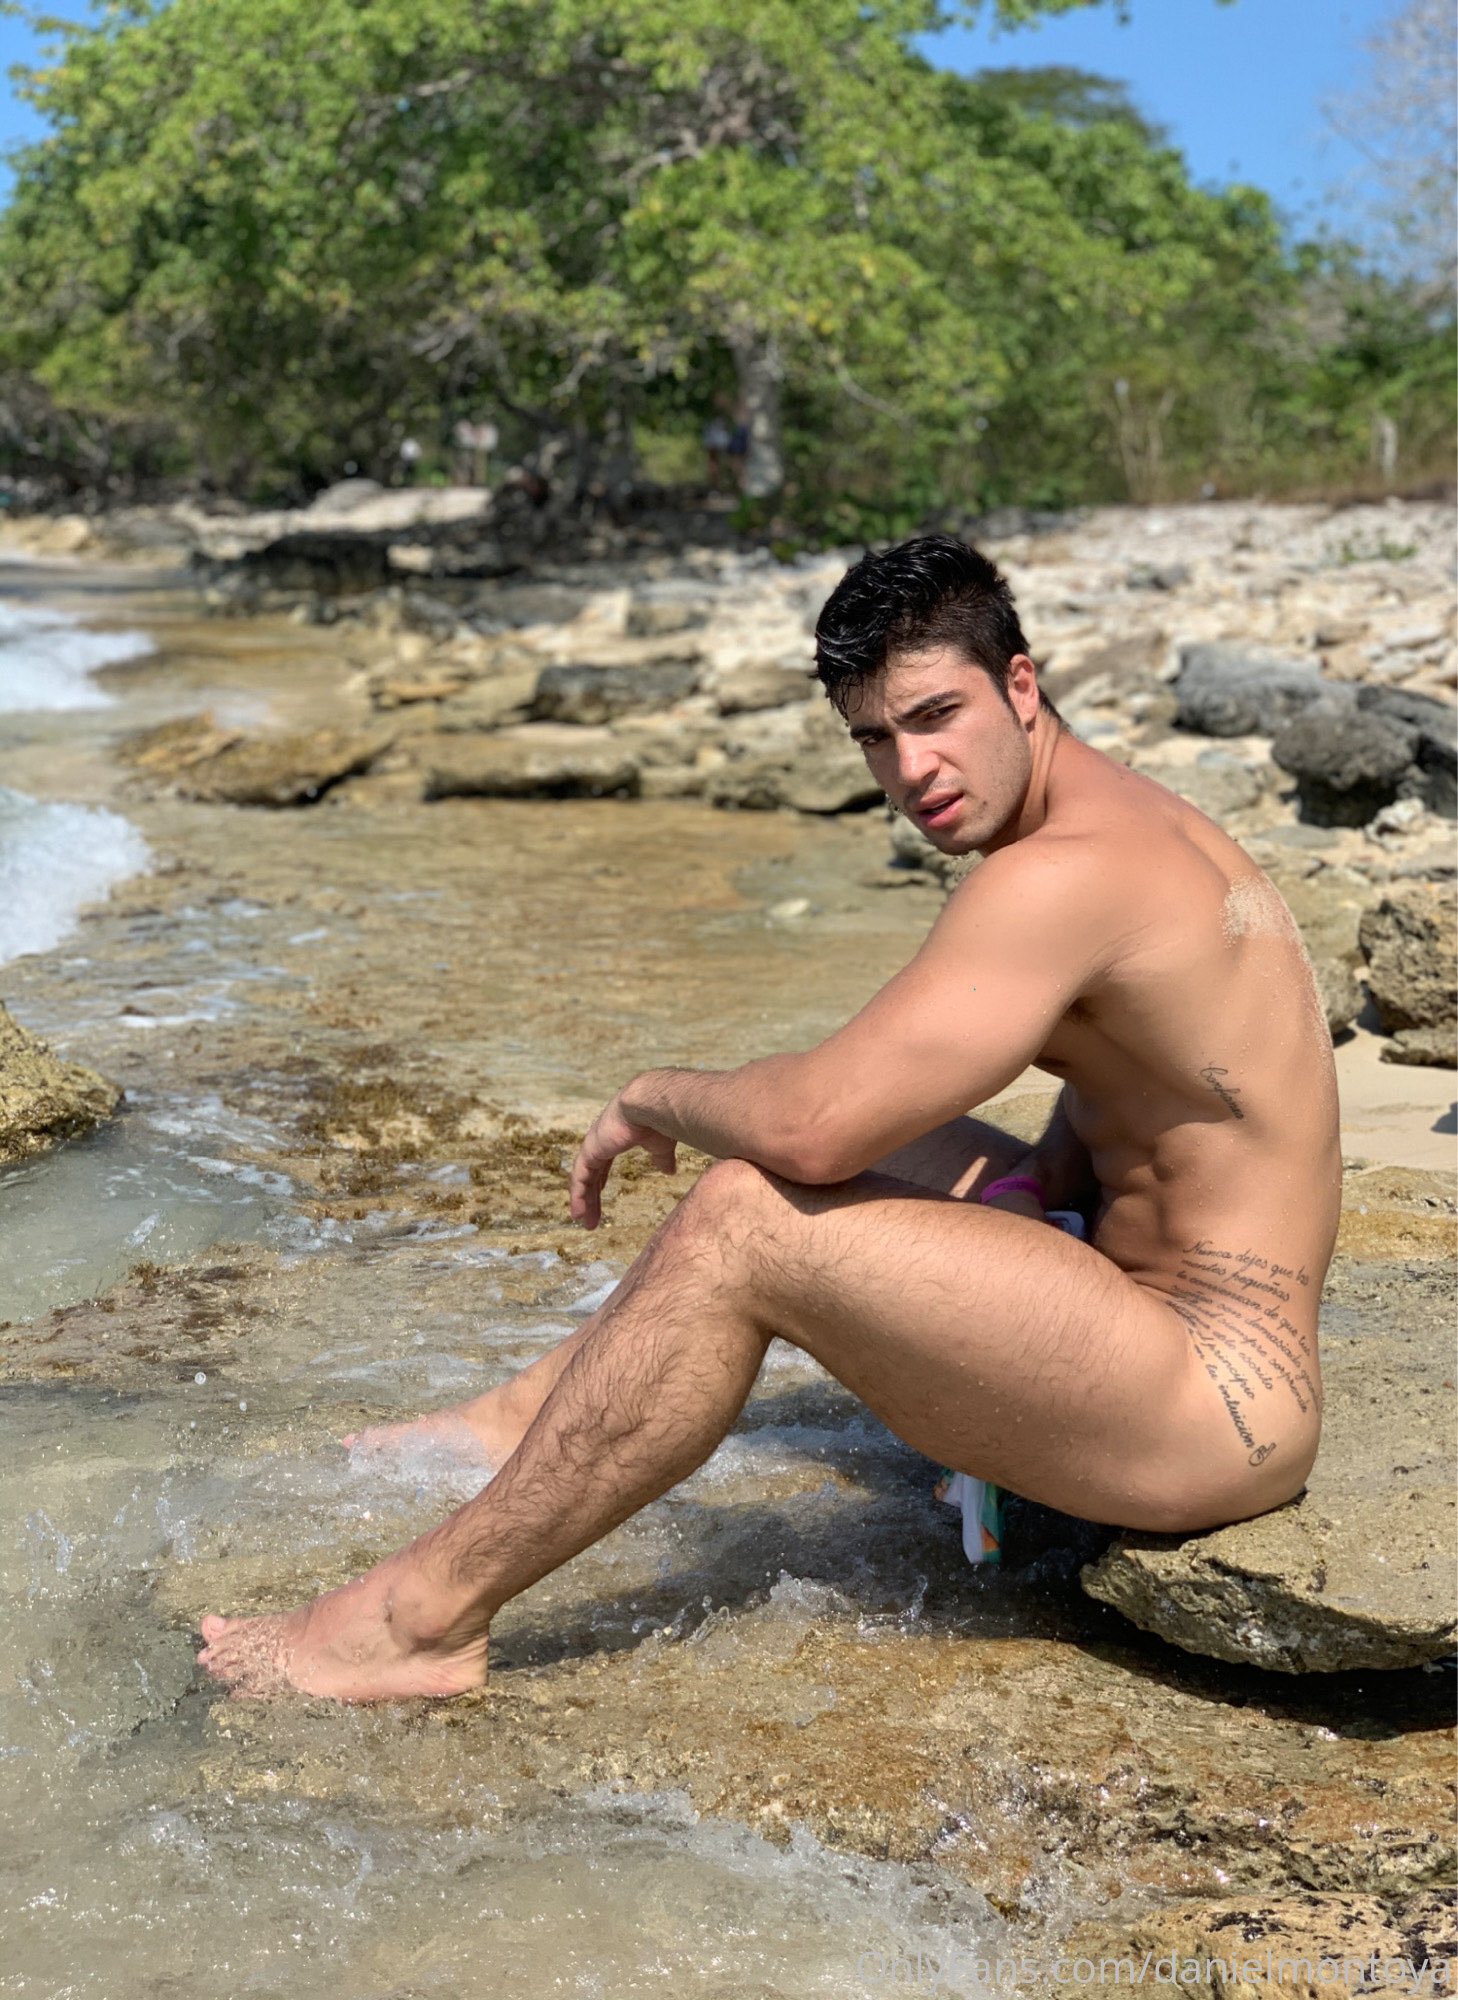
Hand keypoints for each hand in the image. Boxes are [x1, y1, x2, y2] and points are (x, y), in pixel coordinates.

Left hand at [569, 1091, 677, 1228]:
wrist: (651, 1105)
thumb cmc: (659, 1120)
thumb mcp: (661, 1145)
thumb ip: (662, 1158)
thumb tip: (669, 1171)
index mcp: (615, 1137)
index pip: (603, 1164)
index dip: (601, 1180)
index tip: (601, 1194)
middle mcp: (600, 1141)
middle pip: (592, 1174)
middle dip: (591, 1196)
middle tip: (592, 1218)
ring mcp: (593, 1145)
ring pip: (583, 1179)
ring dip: (584, 1201)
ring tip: (584, 1222)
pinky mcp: (589, 1151)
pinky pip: (579, 1179)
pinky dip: (578, 1196)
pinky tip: (578, 1213)